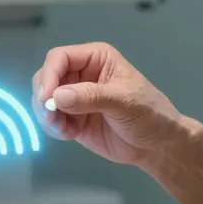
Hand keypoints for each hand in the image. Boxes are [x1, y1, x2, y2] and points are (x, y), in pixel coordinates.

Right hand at [32, 42, 183, 165]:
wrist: (158, 145)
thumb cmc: (149, 114)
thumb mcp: (124, 101)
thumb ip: (91, 97)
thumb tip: (58, 96)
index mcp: (96, 58)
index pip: (60, 58)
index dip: (49, 75)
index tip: (47, 98)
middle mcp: (82, 74)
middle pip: (47, 77)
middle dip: (44, 97)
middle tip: (51, 118)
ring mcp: (76, 97)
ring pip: (44, 99)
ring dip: (47, 115)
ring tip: (63, 130)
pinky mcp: (73, 118)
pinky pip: (51, 119)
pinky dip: (53, 128)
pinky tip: (69, 135)